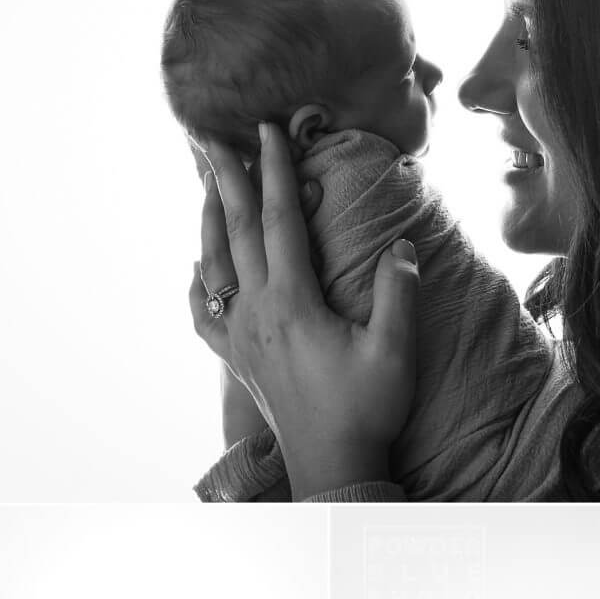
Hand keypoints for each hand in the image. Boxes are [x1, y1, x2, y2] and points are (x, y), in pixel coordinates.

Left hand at [190, 125, 418, 497]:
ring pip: (213, 266)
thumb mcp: (394, 352)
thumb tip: (402, 246)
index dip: (275, 172)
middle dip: (226, 179)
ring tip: (204, 183)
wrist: (333, 468)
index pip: (280, 222)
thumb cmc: (366, 411)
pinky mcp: (239, 362)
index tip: (267, 129)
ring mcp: (242, 338)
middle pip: (236, 233)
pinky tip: (197, 269)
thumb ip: (398, 293)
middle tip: (211, 135)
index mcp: (293, 302)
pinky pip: (206, 316)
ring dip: (208, 219)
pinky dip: (198, 285)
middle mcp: (258, 313)